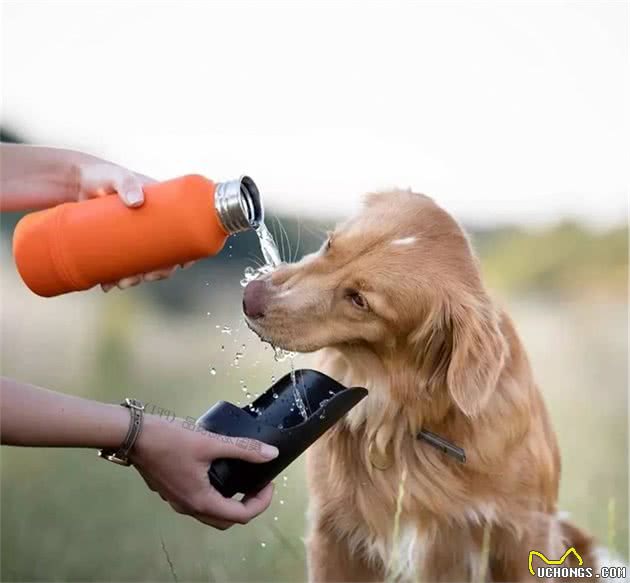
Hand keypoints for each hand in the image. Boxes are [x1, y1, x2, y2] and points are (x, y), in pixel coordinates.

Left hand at [74, 160, 193, 291]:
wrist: (71, 182)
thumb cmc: (102, 175)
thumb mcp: (118, 176)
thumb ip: (127, 184)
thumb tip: (136, 202)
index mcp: (161, 213)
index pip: (182, 236)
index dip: (187, 253)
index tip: (183, 265)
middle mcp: (149, 229)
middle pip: (163, 257)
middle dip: (157, 273)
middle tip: (146, 277)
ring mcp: (131, 239)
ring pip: (141, 265)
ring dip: (135, 279)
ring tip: (121, 284)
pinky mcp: (112, 245)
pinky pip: (118, 267)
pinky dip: (114, 278)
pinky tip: (107, 285)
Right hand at [129, 415, 277, 528]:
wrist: (133, 434)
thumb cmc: (170, 439)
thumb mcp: (211, 442)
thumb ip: (243, 448)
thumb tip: (271, 454)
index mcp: (200, 501)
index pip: (241, 516)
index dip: (261, 502)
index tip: (269, 483)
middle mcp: (188, 507)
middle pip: (225, 520)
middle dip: (247, 505)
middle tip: (258, 484)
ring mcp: (177, 500)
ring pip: (210, 512)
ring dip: (229, 502)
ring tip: (242, 478)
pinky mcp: (171, 489)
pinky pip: (197, 501)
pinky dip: (214, 494)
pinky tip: (218, 471)